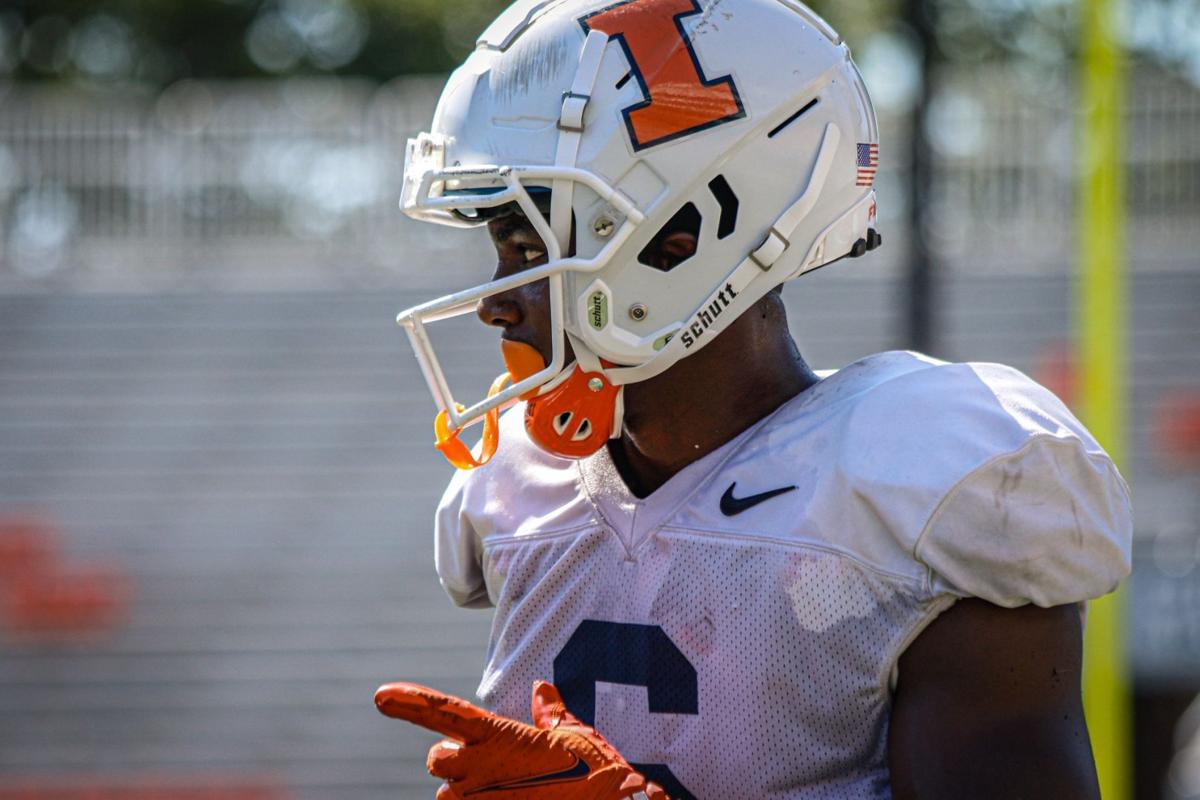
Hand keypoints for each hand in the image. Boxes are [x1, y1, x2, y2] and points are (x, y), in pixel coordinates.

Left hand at [375, 680, 667, 799]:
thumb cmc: (598, 775)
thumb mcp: (579, 737)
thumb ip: (552, 714)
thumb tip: (541, 690)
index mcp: (500, 739)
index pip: (447, 713)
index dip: (412, 703)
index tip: (381, 695)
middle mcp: (479, 771)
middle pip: (438, 760)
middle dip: (453, 761)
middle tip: (486, 766)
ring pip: (450, 797)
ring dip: (469, 792)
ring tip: (513, 790)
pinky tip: (519, 796)